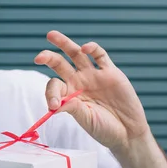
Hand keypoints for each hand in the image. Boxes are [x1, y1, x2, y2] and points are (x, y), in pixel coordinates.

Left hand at [34, 30, 150, 151]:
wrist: (128, 132)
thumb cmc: (104, 128)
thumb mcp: (86, 119)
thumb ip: (72, 108)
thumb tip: (54, 104)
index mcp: (69, 94)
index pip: (54, 85)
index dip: (50, 93)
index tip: (53, 105)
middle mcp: (78, 82)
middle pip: (59, 64)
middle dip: (48, 58)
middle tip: (39, 57)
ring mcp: (93, 75)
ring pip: (76, 54)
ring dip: (64, 43)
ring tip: (51, 35)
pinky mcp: (110, 72)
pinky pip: (100, 56)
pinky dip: (92, 48)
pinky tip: (85, 48)